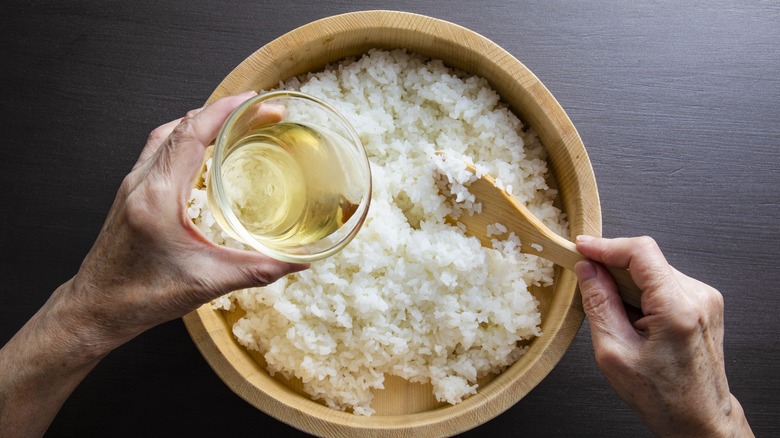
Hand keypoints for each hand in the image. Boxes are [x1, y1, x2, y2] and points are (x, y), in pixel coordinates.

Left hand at [0, 92, 306, 436]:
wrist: (96, 309)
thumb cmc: (141, 296)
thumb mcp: (207, 283)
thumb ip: (257, 270)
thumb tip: (299, 262)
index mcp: (158, 196)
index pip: (191, 133)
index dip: (225, 110)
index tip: (254, 100)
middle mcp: (142, 182)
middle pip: (182, 126)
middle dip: (223, 113)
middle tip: (258, 114)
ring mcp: (132, 185)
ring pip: (167, 134)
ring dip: (202, 122)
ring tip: (235, 125)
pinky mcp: (131, 193)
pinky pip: (159, 150)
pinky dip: (186, 139)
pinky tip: (204, 154)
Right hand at [574, 235, 751, 436]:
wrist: (699, 420)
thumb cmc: (662, 397)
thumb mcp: (614, 352)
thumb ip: (599, 304)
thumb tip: (587, 270)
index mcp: (678, 309)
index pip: (640, 252)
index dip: (606, 246)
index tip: (581, 247)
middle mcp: (698, 297)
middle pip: (646, 260)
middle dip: (612, 267)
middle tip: (587, 283)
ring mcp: (705, 299)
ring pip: (653, 270)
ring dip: (627, 283)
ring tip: (617, 316)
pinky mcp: (703, 304)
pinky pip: (664, 283)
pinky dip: (642, 293)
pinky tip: (634, 319)